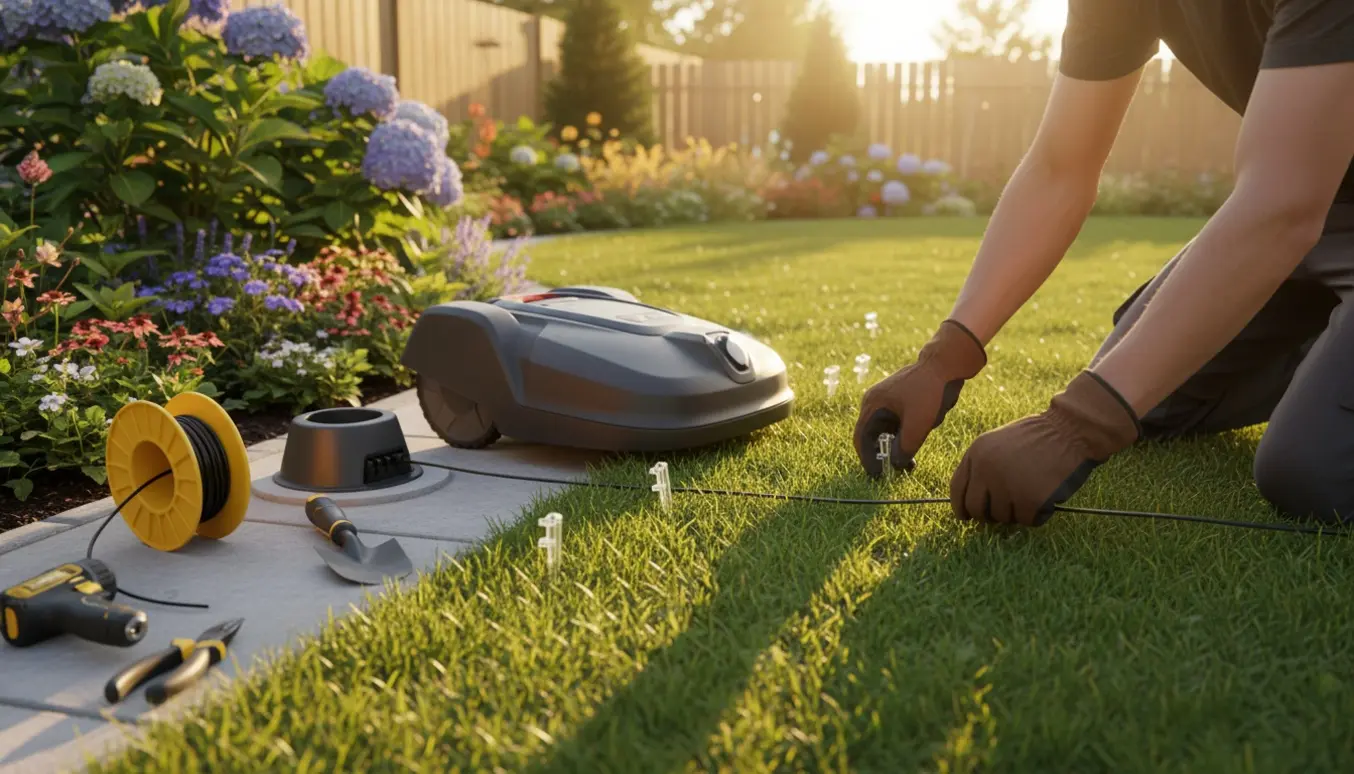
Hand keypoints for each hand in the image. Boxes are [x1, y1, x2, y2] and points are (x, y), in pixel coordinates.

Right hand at [854, 320, 985, 476]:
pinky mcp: (900, 401)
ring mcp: (888, 401)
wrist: (946, 364)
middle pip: (872, 436)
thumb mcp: (918, 424)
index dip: (867, 459)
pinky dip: (904, 437)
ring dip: (895, 447)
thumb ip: (905, 447)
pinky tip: (917, 443)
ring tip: (909, 463)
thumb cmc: (930, 390)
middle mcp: (876, 402)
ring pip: (886, 432)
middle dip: (883, 455)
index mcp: (873, 404)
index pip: (861, 438)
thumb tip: (895, 466)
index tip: (877, 475)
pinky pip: (897, 424)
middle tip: (894, 472)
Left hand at [949, 370, 1140, 525]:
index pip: (957, 489)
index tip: (967, 516)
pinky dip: (1037, 514)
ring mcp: (1007, 487)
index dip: (961, 507)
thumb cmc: (1037, 437)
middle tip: (1005, 510)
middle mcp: (986, 471)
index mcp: (976, 454)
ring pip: (1003, 517)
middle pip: (976, 509)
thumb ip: (982, 467)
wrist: (1069, 430)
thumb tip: (970, 503)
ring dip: (1017, 512)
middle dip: (988, 515)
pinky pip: (1027, 520)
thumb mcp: (998, 443)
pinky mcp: (1030, 500)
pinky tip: (1046, 497)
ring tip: (1033, 490)